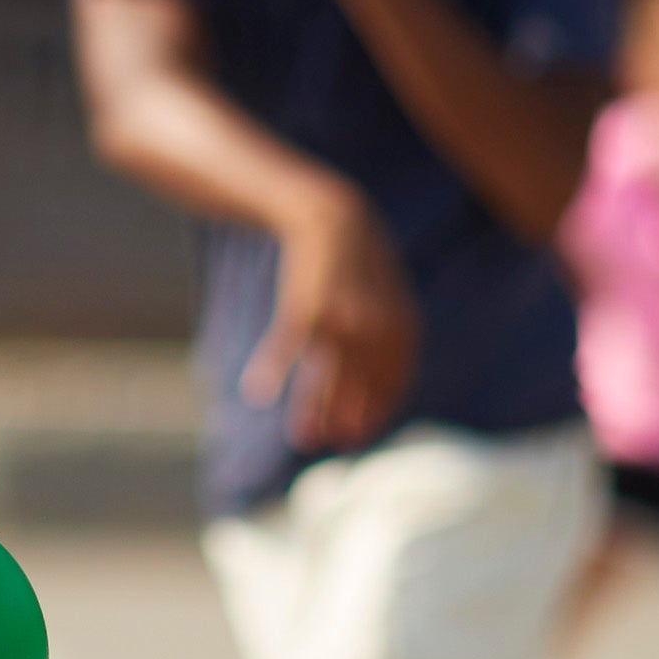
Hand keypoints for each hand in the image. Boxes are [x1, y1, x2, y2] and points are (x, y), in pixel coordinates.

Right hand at [244, 186, 417, 449]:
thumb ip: (386, 336)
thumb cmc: (354, 263)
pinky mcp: (306, 305)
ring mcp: (341, 317)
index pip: (394, 381)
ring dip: (312, 409)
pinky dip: (271, 369)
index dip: (376, 411)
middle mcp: (376, 326)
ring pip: (327, 376)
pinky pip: (287, 347)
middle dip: (346, 417)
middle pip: (361, 385)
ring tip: (301, 437)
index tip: (356, 434)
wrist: (329, 216)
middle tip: (331, 442)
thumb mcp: (383, 297)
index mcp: (402, 324)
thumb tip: (375, 380)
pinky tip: (257, 392)